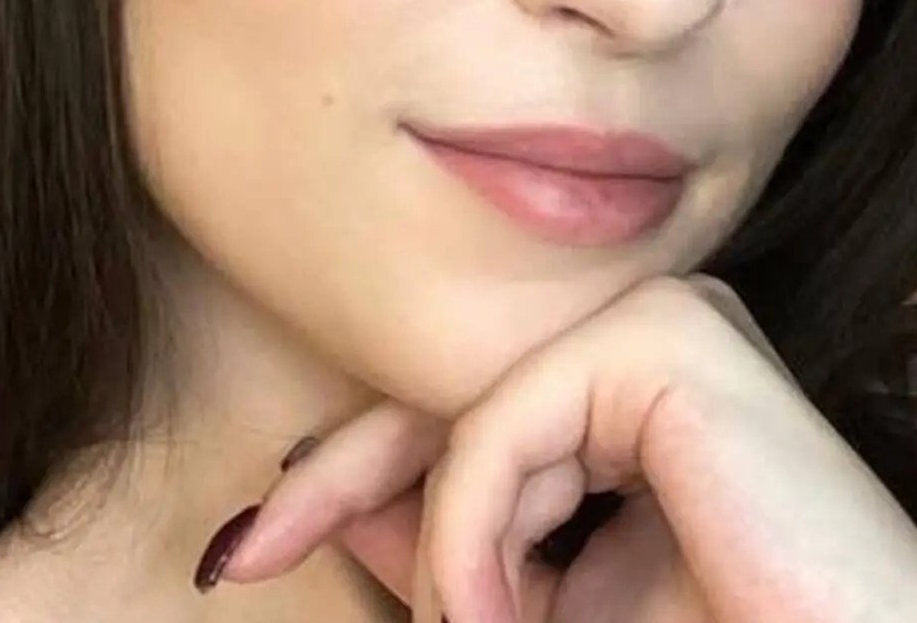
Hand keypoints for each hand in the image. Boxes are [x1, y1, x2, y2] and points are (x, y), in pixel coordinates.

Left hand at [215, 275, 916, 622]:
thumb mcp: (545, 606)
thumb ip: (454, 544)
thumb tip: (323, 494)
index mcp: (643, 389)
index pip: (472, 408)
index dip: (353, 471)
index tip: (250, 543)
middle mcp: (658, 334)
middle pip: (454, 392)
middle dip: (339, 477)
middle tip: (243, 552)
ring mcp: (672, 323)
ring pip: (472, 411)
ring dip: (435, 543)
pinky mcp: (673, 343)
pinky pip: (502, 427)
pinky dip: (467, 532)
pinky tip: (488, 614)